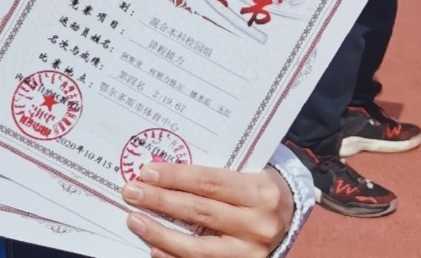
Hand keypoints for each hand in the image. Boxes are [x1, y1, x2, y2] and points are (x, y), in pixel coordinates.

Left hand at [122, 162, 292, 257]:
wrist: (289, 216)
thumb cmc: (256, 187)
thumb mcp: (244, 171)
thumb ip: (210, 173)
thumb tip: (159, 171)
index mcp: (259, 191)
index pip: (208, 182)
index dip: (175, 178)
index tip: (146, 172)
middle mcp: (258, 224)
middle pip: (200, 212)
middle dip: (160, 201)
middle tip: (131, 192)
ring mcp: (251, 252)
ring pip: (198, 247)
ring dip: (161, 234)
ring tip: (135, 221)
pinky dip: (174, 257)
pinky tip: (154, 248)